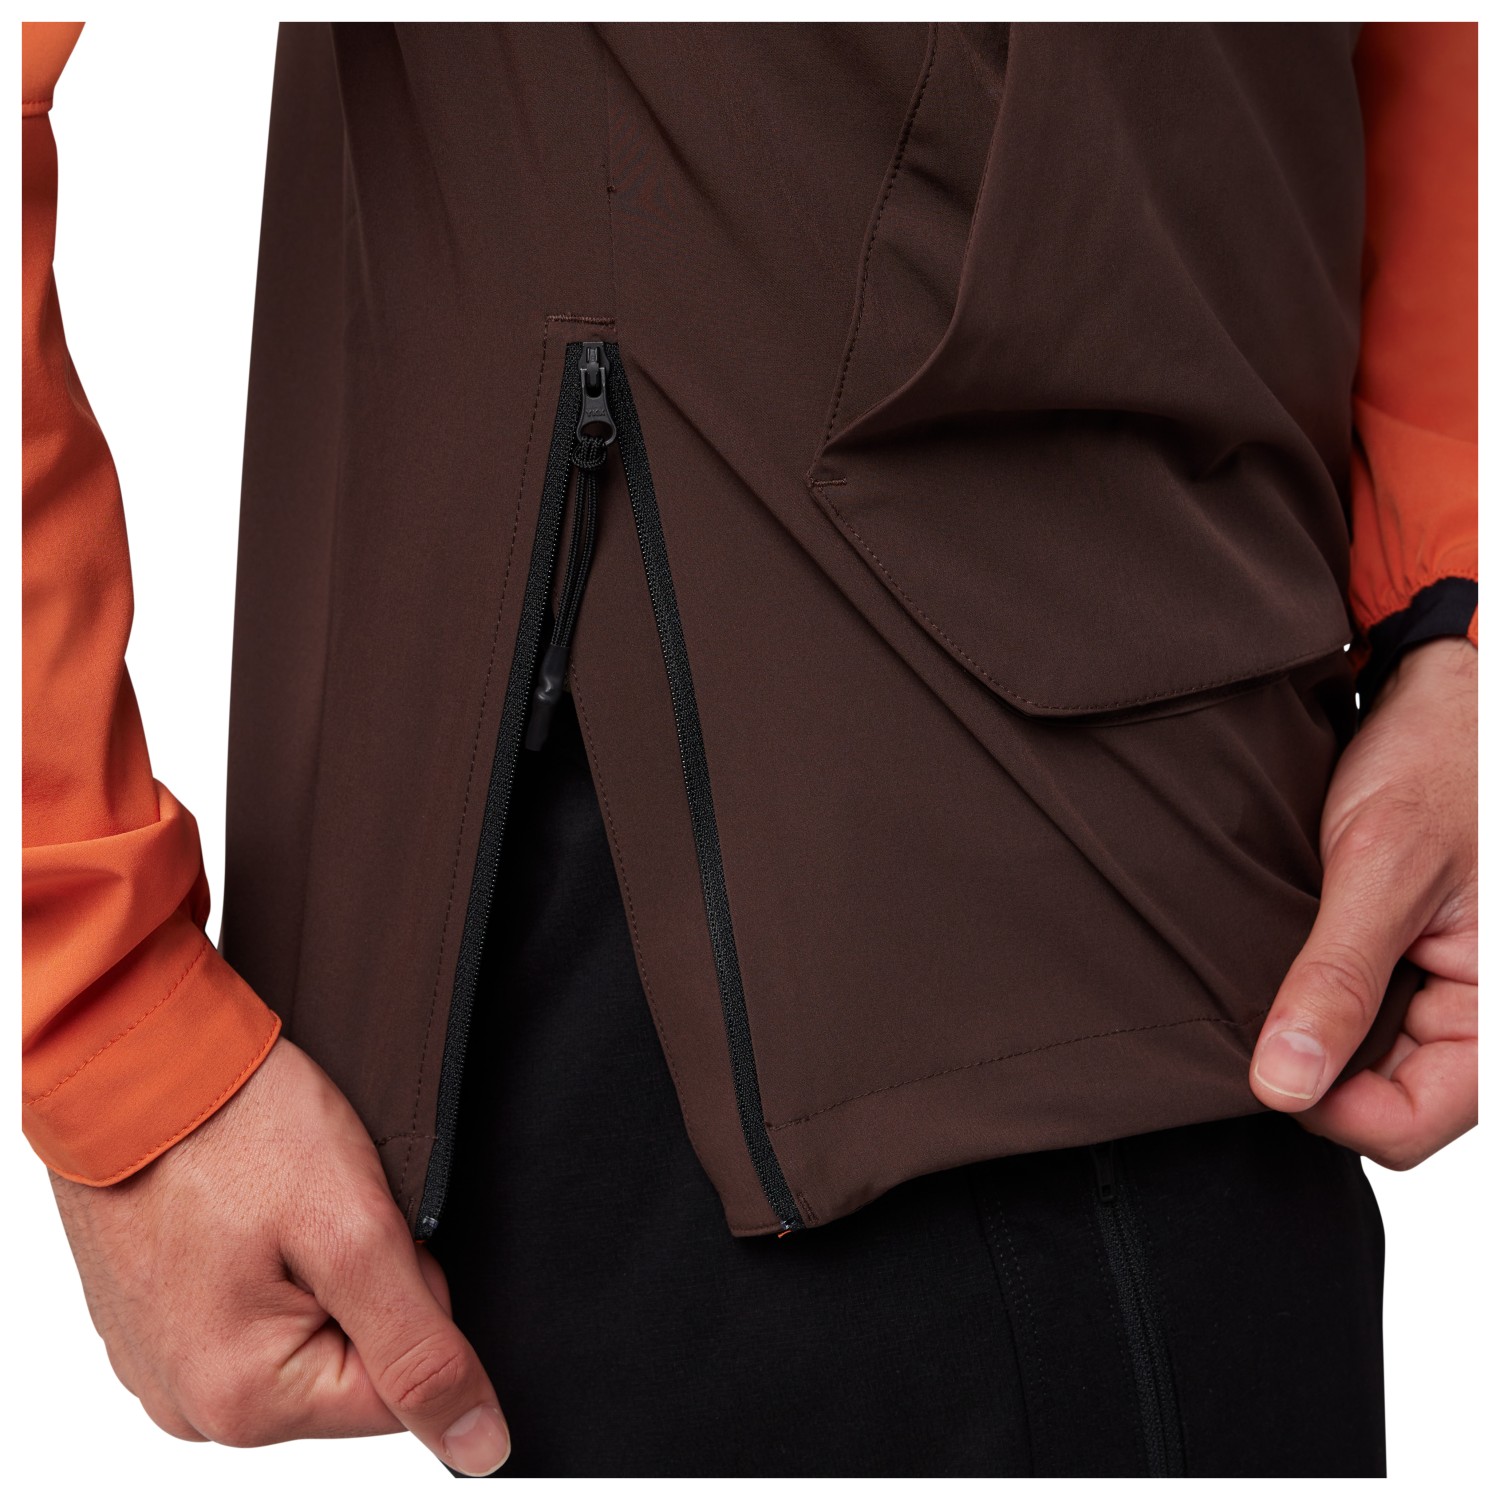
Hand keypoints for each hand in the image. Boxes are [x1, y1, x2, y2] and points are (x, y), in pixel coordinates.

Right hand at [50, 1036, 508, 1473]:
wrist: (133, 1053)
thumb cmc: (236, 1126)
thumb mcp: (356, 1232)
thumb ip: (421, 1350)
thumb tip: (479, 1446)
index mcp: (244, 1404)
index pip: (401, 1389)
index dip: (412, 1294)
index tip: (367, 1228)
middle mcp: (193, 1404)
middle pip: (351, 1363)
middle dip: (363, 1279)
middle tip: (319, 1203)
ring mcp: (164, 1360)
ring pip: (307, 1328)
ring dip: (316, 1262)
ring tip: (278, 1197)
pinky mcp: (155, 1315)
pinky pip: (252, 1302)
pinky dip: (269, 1251)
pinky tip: (248, 1201)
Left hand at [1250, 636, 1477, 1168]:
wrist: (1444, 696)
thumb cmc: (1442, 762)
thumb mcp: (1383, 868)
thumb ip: (1339, 980)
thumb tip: (1284, 1085)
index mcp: (1496, 1012)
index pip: (1403, 1125)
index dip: (1325, 1109)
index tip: (1259, 1059)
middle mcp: (1468, 1013)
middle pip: (1372, 1100)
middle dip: (1309, 1064)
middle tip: (1245, 1005)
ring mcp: (1430, 992)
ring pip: (1349, 1060)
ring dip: (1302, 1027)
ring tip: (1263, 967)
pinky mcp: (1396, 962)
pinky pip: (1344, 1011)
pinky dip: (1303, 994)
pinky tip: (1272, 956)